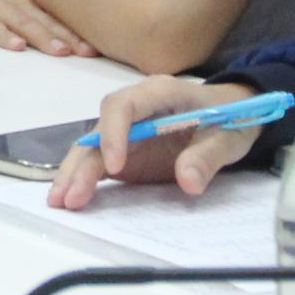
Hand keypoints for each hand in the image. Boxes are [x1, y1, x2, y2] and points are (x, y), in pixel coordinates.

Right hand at [45, 77, 257, 208]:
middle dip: (82, 161)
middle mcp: (135, 109)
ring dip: (75, 172)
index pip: (123, 105)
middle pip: (98, 128)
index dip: (113, 133)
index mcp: (159, 93)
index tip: (115, 166)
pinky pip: (100, 162)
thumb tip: (188, 182)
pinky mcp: (127, 151)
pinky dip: (85, 179)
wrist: (234, 116)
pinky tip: (71, 198)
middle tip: (70, 194)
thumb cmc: (232, 120)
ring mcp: (128, 131)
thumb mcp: (230, 138)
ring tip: (60, 201)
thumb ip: (208, 157)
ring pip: (92, 147)